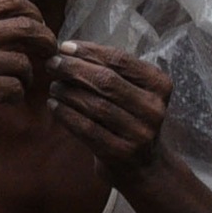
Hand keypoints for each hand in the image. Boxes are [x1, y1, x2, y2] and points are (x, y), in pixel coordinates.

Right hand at [0, 0, 52, 170]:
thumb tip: (30, 19)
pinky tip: (4, 99)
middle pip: (26, 26)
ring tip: (16, 84)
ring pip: (23, 62)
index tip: (40, 28)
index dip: (34, 13)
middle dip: (46, 40)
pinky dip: (16, 95)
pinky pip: (15, 87)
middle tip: (50, 52)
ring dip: (27, 77)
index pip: (12, 0)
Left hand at [49, 42, 171, 183]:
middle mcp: (153, 108)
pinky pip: (87, 129)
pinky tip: (53, 105)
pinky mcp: (121, 152)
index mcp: (159, 85)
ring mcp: (140, 132)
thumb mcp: (131, 91)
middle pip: (106, 81)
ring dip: (67, 92)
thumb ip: (109, 70)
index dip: (89, 51)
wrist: (143, 165)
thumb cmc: (129, 118)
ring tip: (53, 86)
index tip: (64, 47)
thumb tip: (67, 49)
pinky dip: (66, 114)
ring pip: (95, 105)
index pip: (120, 60)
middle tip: (52, 64)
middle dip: (74, 69)